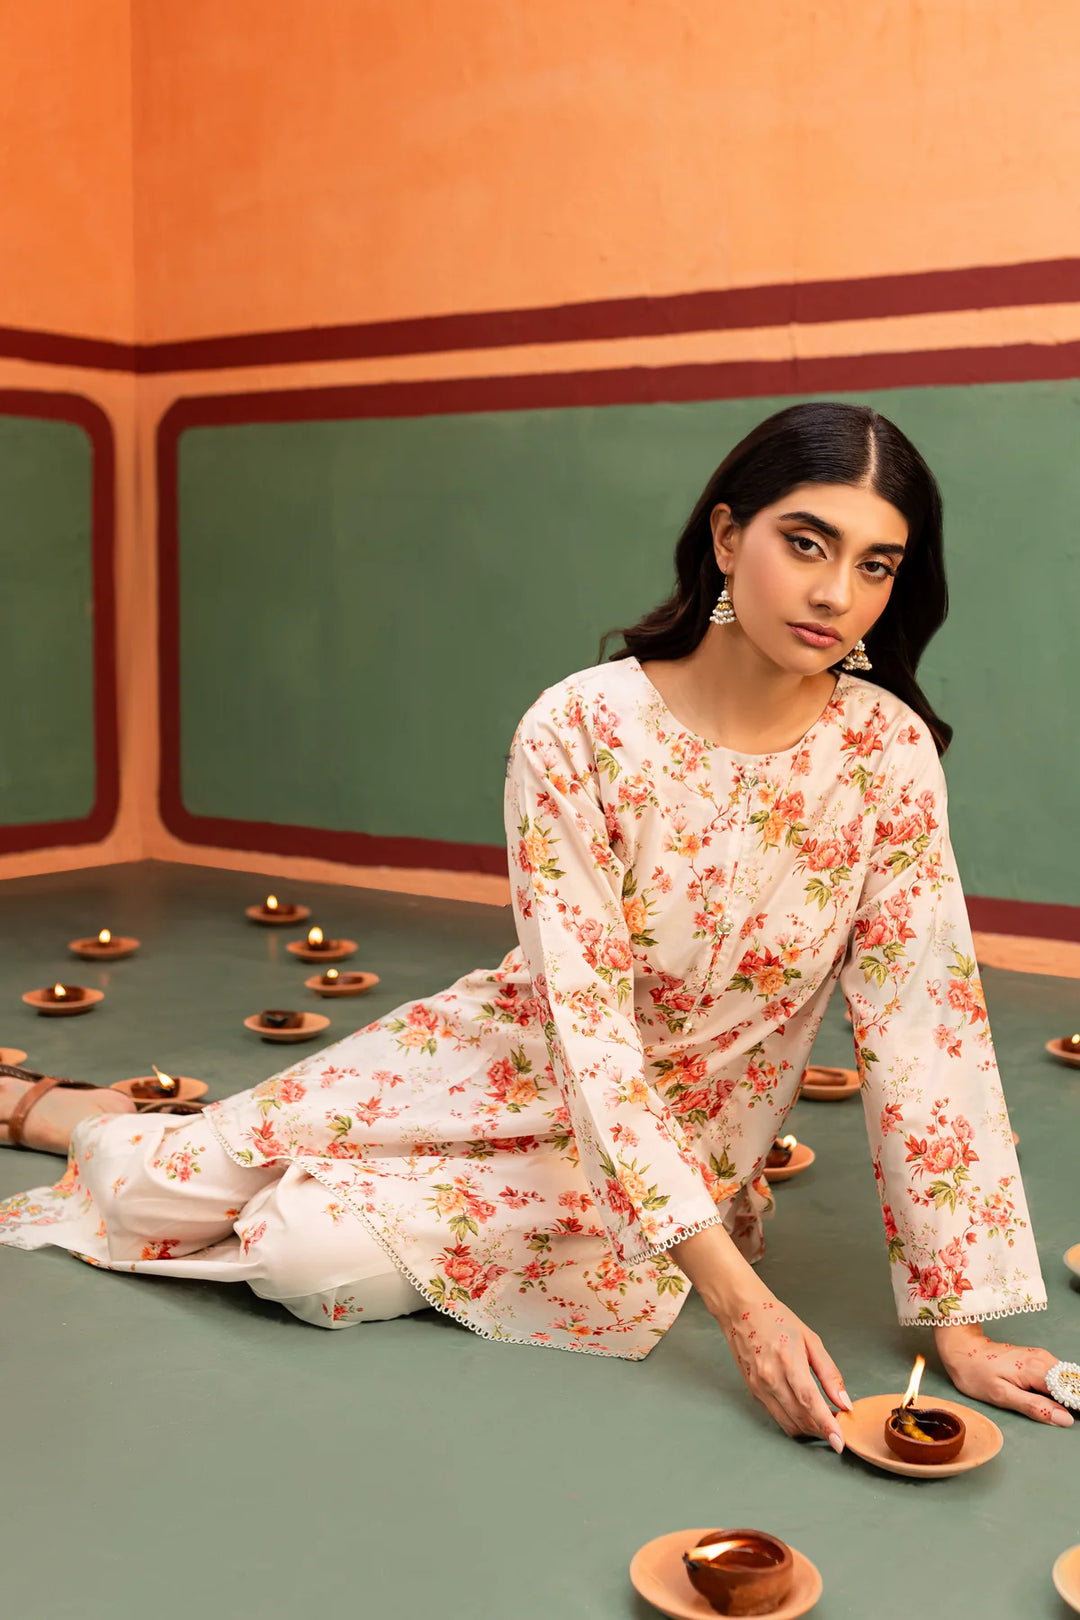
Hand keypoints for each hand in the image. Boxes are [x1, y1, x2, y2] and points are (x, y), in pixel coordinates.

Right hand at [668, 1221, 849, 1447]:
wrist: (740, 1310)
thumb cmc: (776, 1318)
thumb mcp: (810, 1339)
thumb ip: (829, 1373)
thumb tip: (844, 1402)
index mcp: (788, 1361)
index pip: (810, 1402)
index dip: (827, 1425)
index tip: (840, 1442)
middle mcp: (771, 1378)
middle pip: (801, 1418)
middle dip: (822, 1430)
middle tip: (839, 1427)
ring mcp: (759, 1387)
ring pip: (788, 1423)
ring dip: (808, 1429)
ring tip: (823, 1422)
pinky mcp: (753, 1392)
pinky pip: (776, 1416)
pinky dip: (793, 1422)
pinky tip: (804, 1414)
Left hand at [934, 1323, 1073, 1426]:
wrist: (962, 1350)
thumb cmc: (977, 1374)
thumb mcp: (1002, 1396)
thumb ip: (1035, 1407)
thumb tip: (1065, 1418)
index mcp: (1037, 1369)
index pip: (1071, 1390)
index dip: (1078, 1405)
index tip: (1078, 1419)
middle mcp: (1043, 1359)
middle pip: (1072, 1383)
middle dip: (1076, 1400)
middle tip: (1068, 1419)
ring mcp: (1041, 1357)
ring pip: (1067, 1379)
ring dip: (1070, 1395)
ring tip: (1066, 1412)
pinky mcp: (1037, 1359)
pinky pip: (1058, 1375)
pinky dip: (1062, 1388)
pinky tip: (1055, 1401)